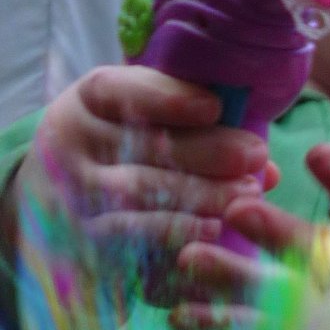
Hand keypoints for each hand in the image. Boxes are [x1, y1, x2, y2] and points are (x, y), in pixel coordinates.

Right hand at [1, 66, 273, 299]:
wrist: (64, 203)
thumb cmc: (125, 150)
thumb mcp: (143, 121)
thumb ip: (196, 127)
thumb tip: (265, 164)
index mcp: (88, 102)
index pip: (118, 91)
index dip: (167, 98)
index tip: (215, 106)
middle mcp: (71, 145)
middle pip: (140, 145)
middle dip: (206, 150)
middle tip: (255, 155)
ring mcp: (74, 194)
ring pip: (139, 192)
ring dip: (199, 193)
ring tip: (247, 193)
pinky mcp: (84, 238)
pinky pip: (132, 237)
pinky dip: (176, 232)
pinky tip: (214, 230)